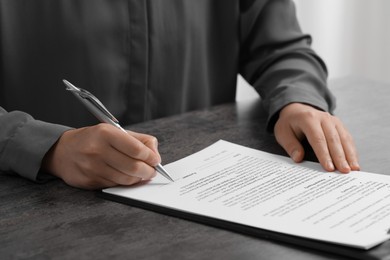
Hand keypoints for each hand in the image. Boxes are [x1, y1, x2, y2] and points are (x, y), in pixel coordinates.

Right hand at [42, 123, 160, 189]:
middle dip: (148, 171)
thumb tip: (155, 154)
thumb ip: (138, 140)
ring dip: (139, 179)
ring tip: (142, 174)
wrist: (62, 151)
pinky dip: (125, 183)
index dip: (151, 157)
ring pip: (126, 179)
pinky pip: (115, 185)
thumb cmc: (94, 139)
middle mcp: (97, 150)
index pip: (136, 149)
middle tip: (152, 171)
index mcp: (105, 133)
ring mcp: (92, 168)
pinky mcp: (89, 182)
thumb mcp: (114, 131)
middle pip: (133, 167)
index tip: (156, 160)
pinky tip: (127, 177)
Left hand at [274, 103, 359, 172]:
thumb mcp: (282, 133)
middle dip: (340, 157)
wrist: (297, 110)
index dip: (324, 154)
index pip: (318, 139)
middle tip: (344, 172)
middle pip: (334, 139)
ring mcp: (333, 121)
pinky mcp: (339, 125)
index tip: (329, 168)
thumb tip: (298, 158)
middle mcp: (323, 118)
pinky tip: (354, 162)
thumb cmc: (289, 124)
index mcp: (308, 118)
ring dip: (350, 155)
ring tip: (354, 169)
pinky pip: (347, 138)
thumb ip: (290, 145)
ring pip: (344, 139)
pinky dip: (352, 151)